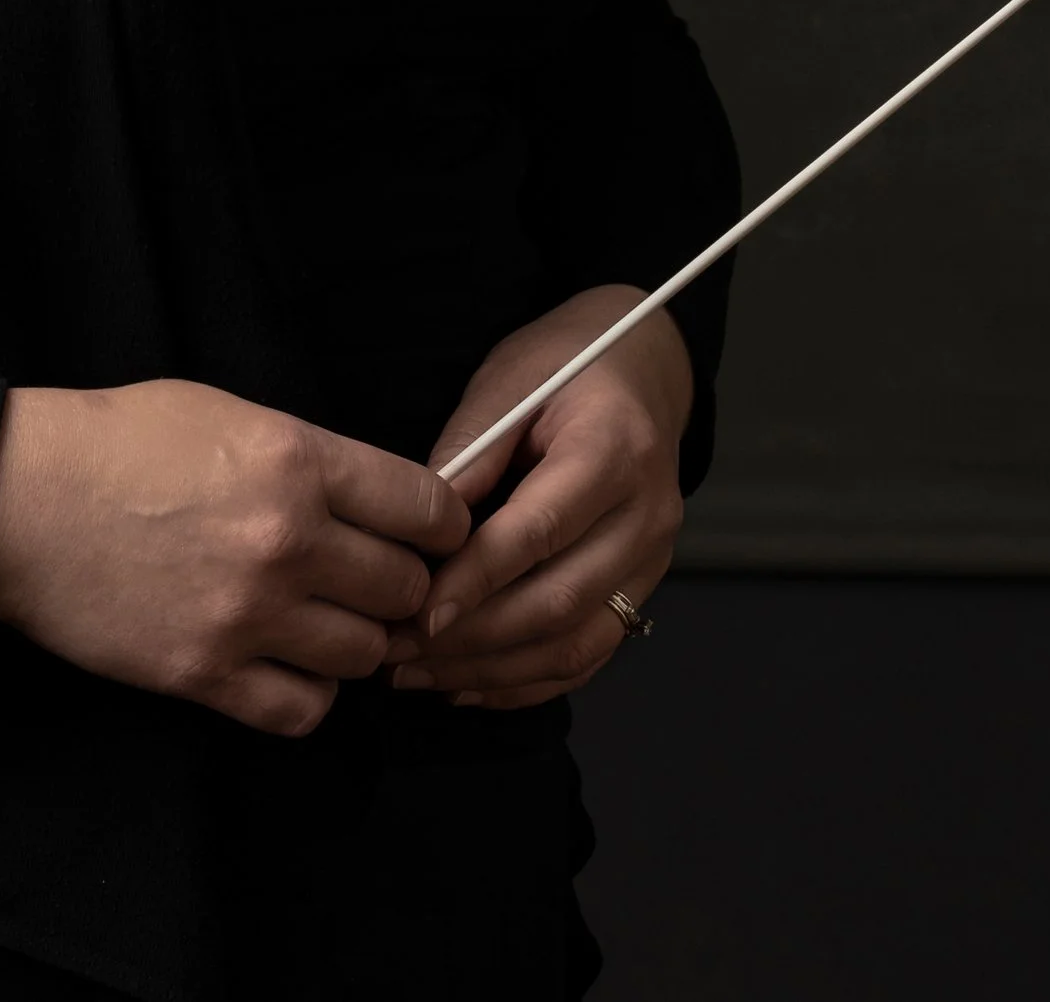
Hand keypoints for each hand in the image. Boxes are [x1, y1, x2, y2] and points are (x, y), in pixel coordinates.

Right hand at [0, 376, 469, 738]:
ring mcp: (249, 615)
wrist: (20, 501)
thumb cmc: (117, 442)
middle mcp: (286, 540)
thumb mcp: (226, 413)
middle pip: (407, 589)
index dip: (441, 526)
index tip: (430, 535)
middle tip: (371, 580)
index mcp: (295, 460)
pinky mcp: (207, 674)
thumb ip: (308, 459)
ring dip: (354, 640)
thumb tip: (375, 503)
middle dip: (400, 585)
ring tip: (320, 619)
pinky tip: (285, 662)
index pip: (428, 510)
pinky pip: (306, 709)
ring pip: (366, 655)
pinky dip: (309, 691)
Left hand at [384, 285, 691, 710]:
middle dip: (473, 637)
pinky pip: (588, 655)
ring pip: (574, 642)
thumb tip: (419, 527)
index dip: (477, 579)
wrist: (641, 371)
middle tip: (397, 650)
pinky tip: (465, 684)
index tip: (419, 611)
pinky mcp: (642, 589)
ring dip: (491, 669)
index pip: (541, 531)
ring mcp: (652, 561)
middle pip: (560, 600)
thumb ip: (471, 451)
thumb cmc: (564, 365)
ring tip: (415, 674)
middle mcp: (647, 516)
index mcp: (615, 450)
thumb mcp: (510, 382)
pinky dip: (526, 680)